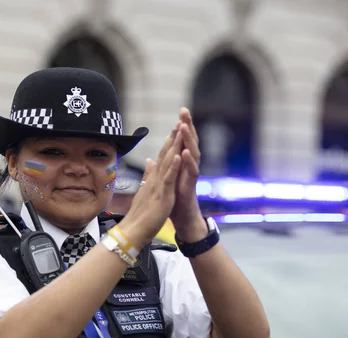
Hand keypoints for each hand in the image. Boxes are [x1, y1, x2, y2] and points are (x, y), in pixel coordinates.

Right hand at [119, 126, 183, 246]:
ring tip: (179, 131)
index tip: (174, 129)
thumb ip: (147, 175)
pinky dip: (173, 166)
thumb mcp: (145, 191)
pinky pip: (168, 178)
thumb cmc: (140, 215)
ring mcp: (157, 186)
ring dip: (173, 146)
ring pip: (166, 162)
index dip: (168, 143)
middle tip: (179, 121)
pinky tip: (178, 155)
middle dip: (172, 138)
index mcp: (153, 180)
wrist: (133, 231)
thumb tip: (149, 161)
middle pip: (164, 155)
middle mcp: (154, 179)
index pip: (161, 158)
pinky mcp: (161, 195)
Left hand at [169, 108, 207, 241]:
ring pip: (192, 153)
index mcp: (182, 163)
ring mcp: (191, 174)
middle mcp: (189, 165)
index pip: (182, 141)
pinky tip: (185, 152)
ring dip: (188, 139)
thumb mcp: (166, 179)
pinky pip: (191, 171)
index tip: (180, 112)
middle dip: (188, 126)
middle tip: (184, 111)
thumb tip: (155, 156)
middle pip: (190, 142)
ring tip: (184, 126)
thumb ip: (162, 166)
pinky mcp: (191, 185)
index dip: (181, 127)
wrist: (181, 216)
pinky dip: (188, 161)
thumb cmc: (175, 197)